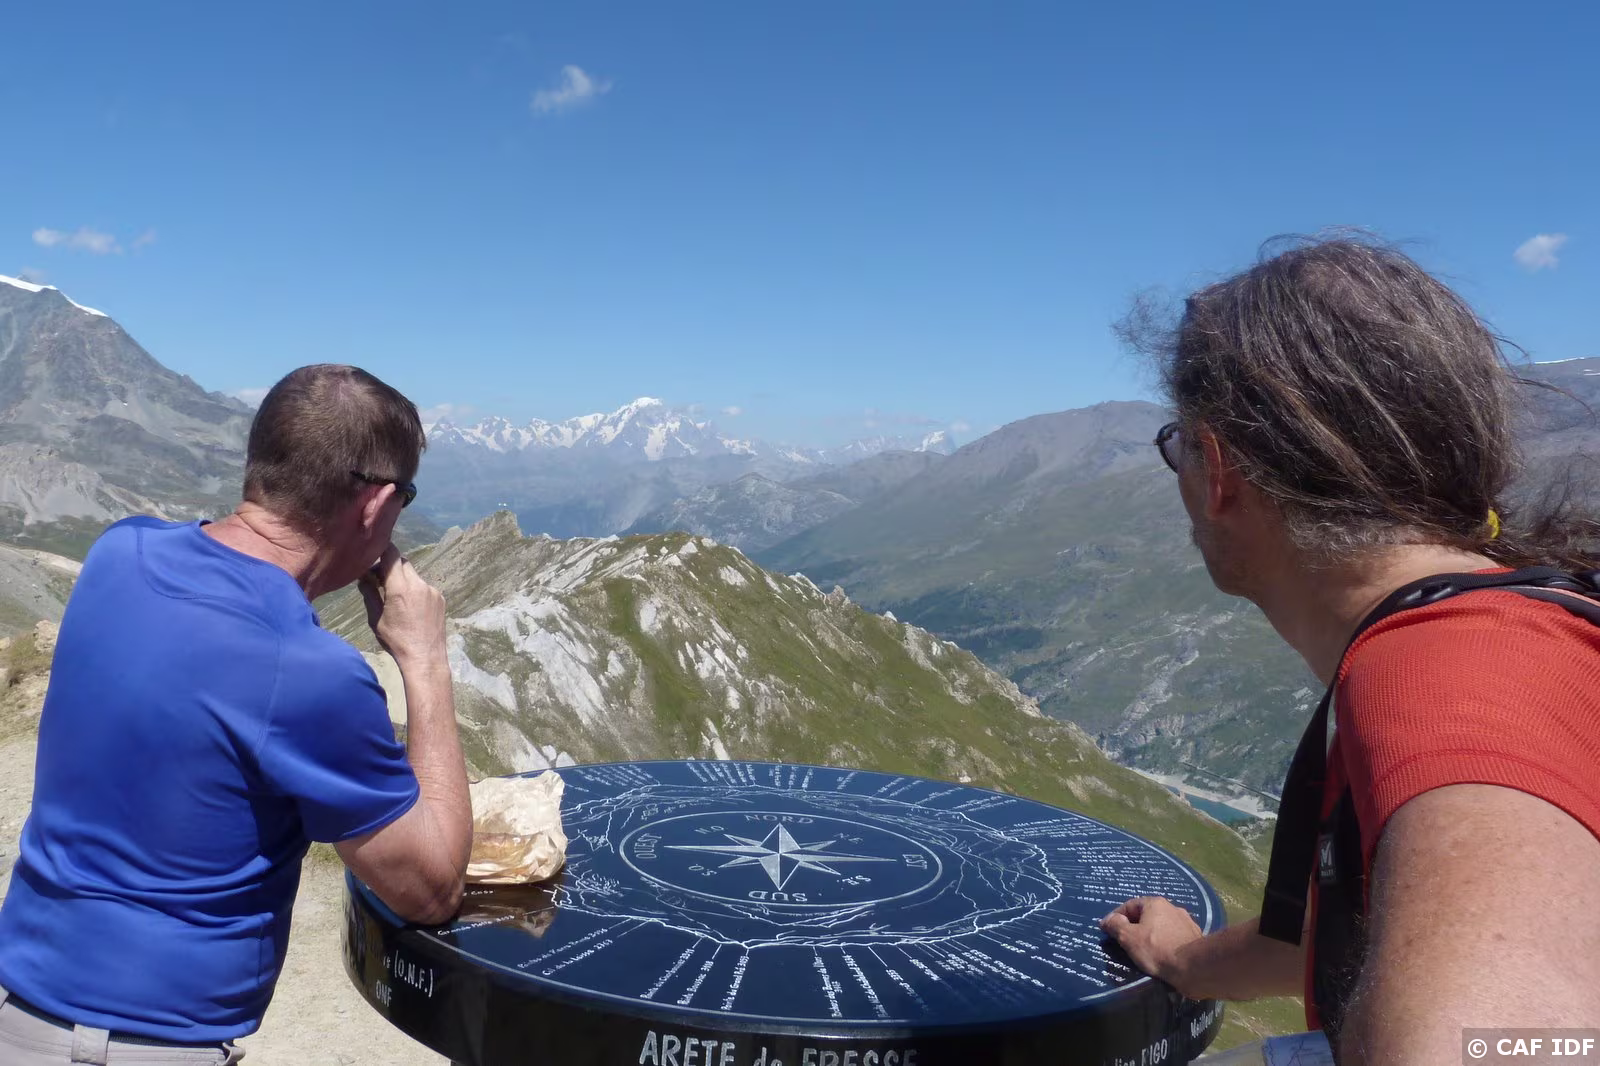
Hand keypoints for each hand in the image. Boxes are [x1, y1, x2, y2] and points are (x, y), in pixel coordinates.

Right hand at [359, 544, 447, 668]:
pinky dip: (414, 590)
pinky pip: (424, 587)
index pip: (391, 555)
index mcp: (400, 588)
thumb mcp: (376, 619)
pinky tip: (410, 607)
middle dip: (390, 566)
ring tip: (395, 597)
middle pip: (402, 562)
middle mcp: (418, 585)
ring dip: (403, 579)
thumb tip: (363, 577)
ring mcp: (432, 591)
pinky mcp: (440, 598)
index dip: (381, 550)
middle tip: (378, 579)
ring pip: (414, 575)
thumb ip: (370, 594)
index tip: (372, 554)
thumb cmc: (396, 641)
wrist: (425, 658)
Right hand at [1100, 896, 1202, 987]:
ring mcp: (1186, 922)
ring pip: (1161, 926)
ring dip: (1151, 934)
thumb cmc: (1158, 950)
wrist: (1194, 967)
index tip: (1108, 930)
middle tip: (1125, 941)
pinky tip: (1163, 954)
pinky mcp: (1195, 937)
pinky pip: (1174, 937)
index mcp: (1155, 903)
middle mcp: (1172, 907)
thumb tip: (1107, 920)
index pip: (1129, 905)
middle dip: (1134, 926)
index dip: (1116, 917)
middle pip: (1146, 915)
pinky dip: (1165, 943)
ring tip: (1144, 950)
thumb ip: (1116, 926)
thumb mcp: (1129, 938)